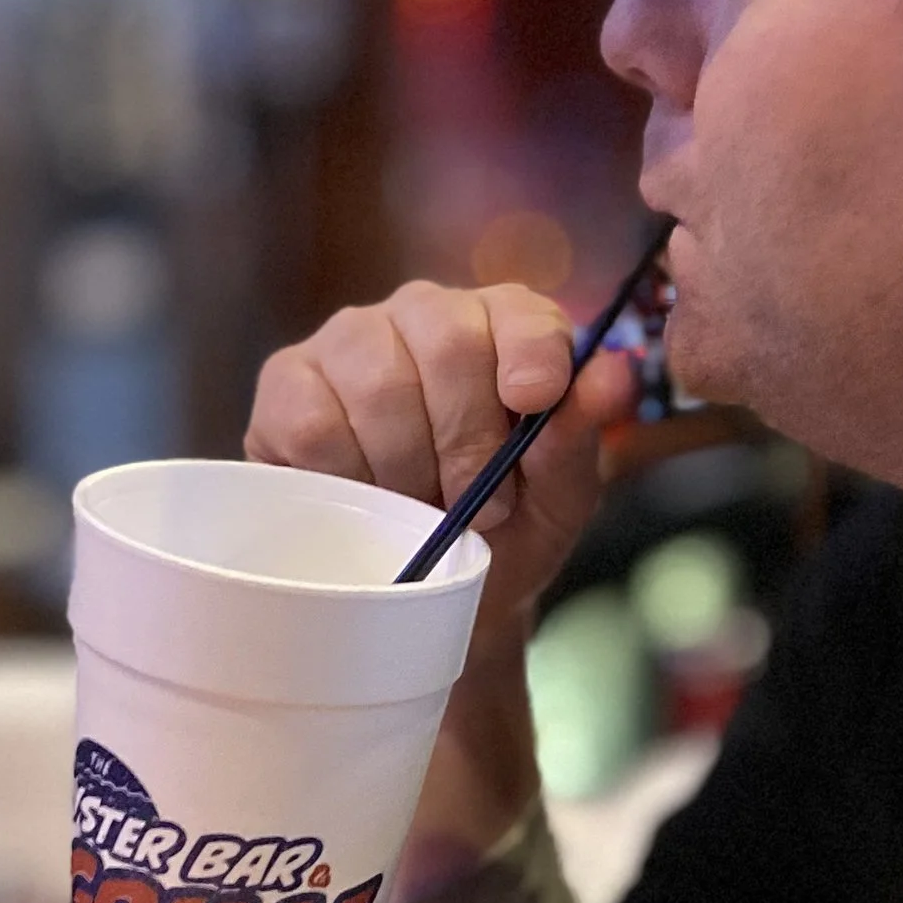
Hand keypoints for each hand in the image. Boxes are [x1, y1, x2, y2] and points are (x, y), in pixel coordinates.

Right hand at [246, 281, 634, 649]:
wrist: (425, 589)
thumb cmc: (504, 533)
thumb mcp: (558, 502)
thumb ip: (579, 440)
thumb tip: (612, 377)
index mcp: (505, 327)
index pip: (522, 313)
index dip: (531, 354)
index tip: (530, 403)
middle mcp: (427, 315)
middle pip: (449, 343)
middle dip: (468, 441)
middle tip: (475, 504)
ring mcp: (352, 341)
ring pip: (379, 381)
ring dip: (408, 467)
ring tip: (419, 507)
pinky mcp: (289, 382)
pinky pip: (314, 418)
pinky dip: (345, 473)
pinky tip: (361, 496)